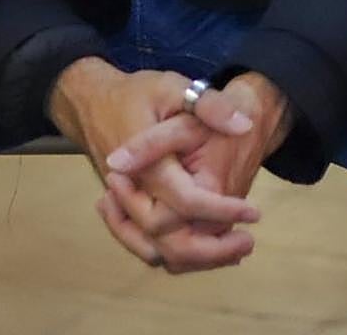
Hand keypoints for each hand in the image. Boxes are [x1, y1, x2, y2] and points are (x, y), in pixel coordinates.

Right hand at [47, 58, 261, 270]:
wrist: (93, 102)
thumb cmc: (135, 94)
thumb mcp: (173, 86)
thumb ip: (208, 104)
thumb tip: (244, 126)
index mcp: (148, 165)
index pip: (186, 202)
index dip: (222, 210)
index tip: (253, 212)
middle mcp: (134, 192)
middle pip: (167, 240)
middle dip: (210, 251)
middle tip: (248, 243)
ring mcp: (126, 205)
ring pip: (155, 250)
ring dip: (194, 259)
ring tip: (233, 252)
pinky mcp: (126, 210)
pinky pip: (146, 244)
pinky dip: (173, 254)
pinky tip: (204, 251)